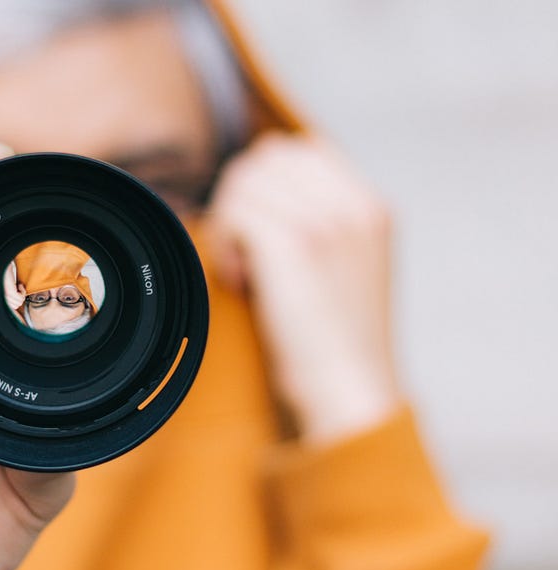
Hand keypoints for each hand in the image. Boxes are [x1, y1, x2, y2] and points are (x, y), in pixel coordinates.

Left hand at [206, 134, 399, 443]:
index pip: (297, 149)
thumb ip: (317, 222)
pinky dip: (224, 247)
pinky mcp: (298, 244)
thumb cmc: (332, 343)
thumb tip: (253, 186)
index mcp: (371, 206)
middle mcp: (355, 204)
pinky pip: (234, 214)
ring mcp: (329, 221)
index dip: (261, 184)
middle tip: (244, 254)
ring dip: (228, 226)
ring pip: (243, 184)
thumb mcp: (343, 268)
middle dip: (238, 201)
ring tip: (245, 273)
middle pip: (263, 159)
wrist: (348, 393)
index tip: (258, 234)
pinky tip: (240, 283)